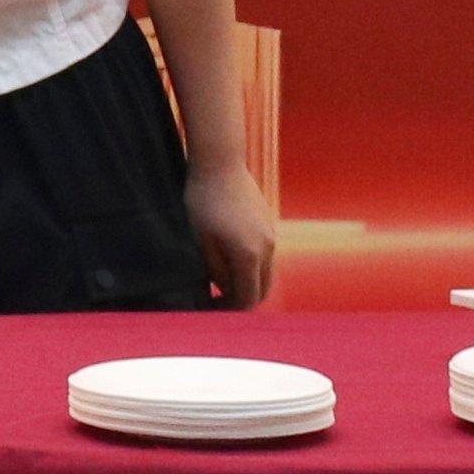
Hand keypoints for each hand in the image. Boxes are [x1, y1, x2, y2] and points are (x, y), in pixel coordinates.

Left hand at [186, 156, 278, 309]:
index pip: (247, 299)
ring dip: (249, 283)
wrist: (219, 163)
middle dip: (243, 301)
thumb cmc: (202, 201)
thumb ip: (215, 271)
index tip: (210, 310)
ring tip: (222, 282)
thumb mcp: (201, 241)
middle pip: (263, 291)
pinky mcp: (269, 223)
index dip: (229, 311)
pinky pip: (266, 256)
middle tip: (218, 302)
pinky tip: (231, 260)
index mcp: (249, 256)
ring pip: (267, 273)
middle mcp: (268, 248)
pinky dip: (253, 267)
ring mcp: (271, 235)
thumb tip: (224, 290)